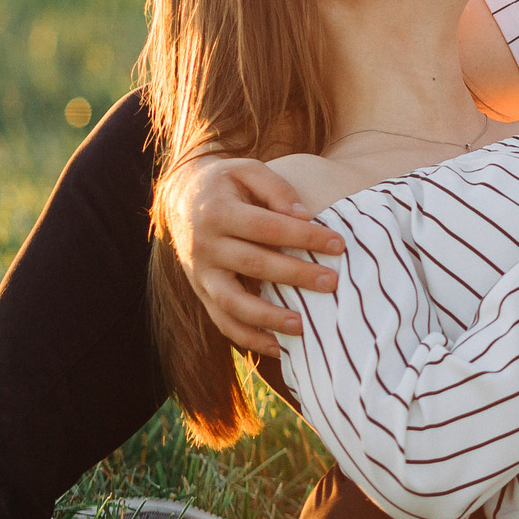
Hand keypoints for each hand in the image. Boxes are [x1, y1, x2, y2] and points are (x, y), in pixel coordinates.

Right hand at [166, 155, 345, 356]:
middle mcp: (205, 245)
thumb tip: (303, 215)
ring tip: (302, 327)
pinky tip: (277, 347)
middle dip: (296, 275)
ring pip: (232, 302)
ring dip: (267, 317)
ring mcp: (200, 274)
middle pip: (254, 264)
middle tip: (332, 282)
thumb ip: (276, 188)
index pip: (267, 227)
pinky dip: (248, 338)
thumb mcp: (246, 170)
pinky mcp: (201, 293)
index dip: (303, 237)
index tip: (338, 244)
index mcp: (219, 212)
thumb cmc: (226, 183)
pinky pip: (222, 321)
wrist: (180, 198)